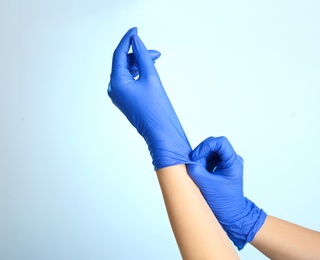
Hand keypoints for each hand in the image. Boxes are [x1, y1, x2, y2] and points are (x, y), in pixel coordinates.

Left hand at [108, 28, 191, 169]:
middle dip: (139, 54)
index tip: (136, 29)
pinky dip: (139, 73)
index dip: (128, 39)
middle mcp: (113, 88)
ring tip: (156, 61)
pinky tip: (150, 70)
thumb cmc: (157, 109)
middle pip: (123, 62)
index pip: (119, 54)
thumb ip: (144, 56)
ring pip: (127, 70)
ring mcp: (118, 94)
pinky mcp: (125, 98)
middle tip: (157, 54)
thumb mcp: (151, 77)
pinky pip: (129, 80)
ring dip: (140, 63)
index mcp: (116, 82)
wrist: (160, 132)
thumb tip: (136, 41)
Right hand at [187, 136, 266, 249]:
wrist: (231, 215)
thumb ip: (195, 169)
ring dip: (200, 159)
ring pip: (209, 151)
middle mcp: (231, 160)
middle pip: (213, 145)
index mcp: (233, 162)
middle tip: (194, 166)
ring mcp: (226, 163)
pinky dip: (201, 164)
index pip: (220, 142)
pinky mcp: (219, 167)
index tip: (196, 157)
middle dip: (201, 153)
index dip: (205, 146)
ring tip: (198, 173)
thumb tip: (187, 160)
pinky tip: (200, 175)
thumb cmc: (223, 202)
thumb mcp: (206, 185)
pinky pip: (208, 159)